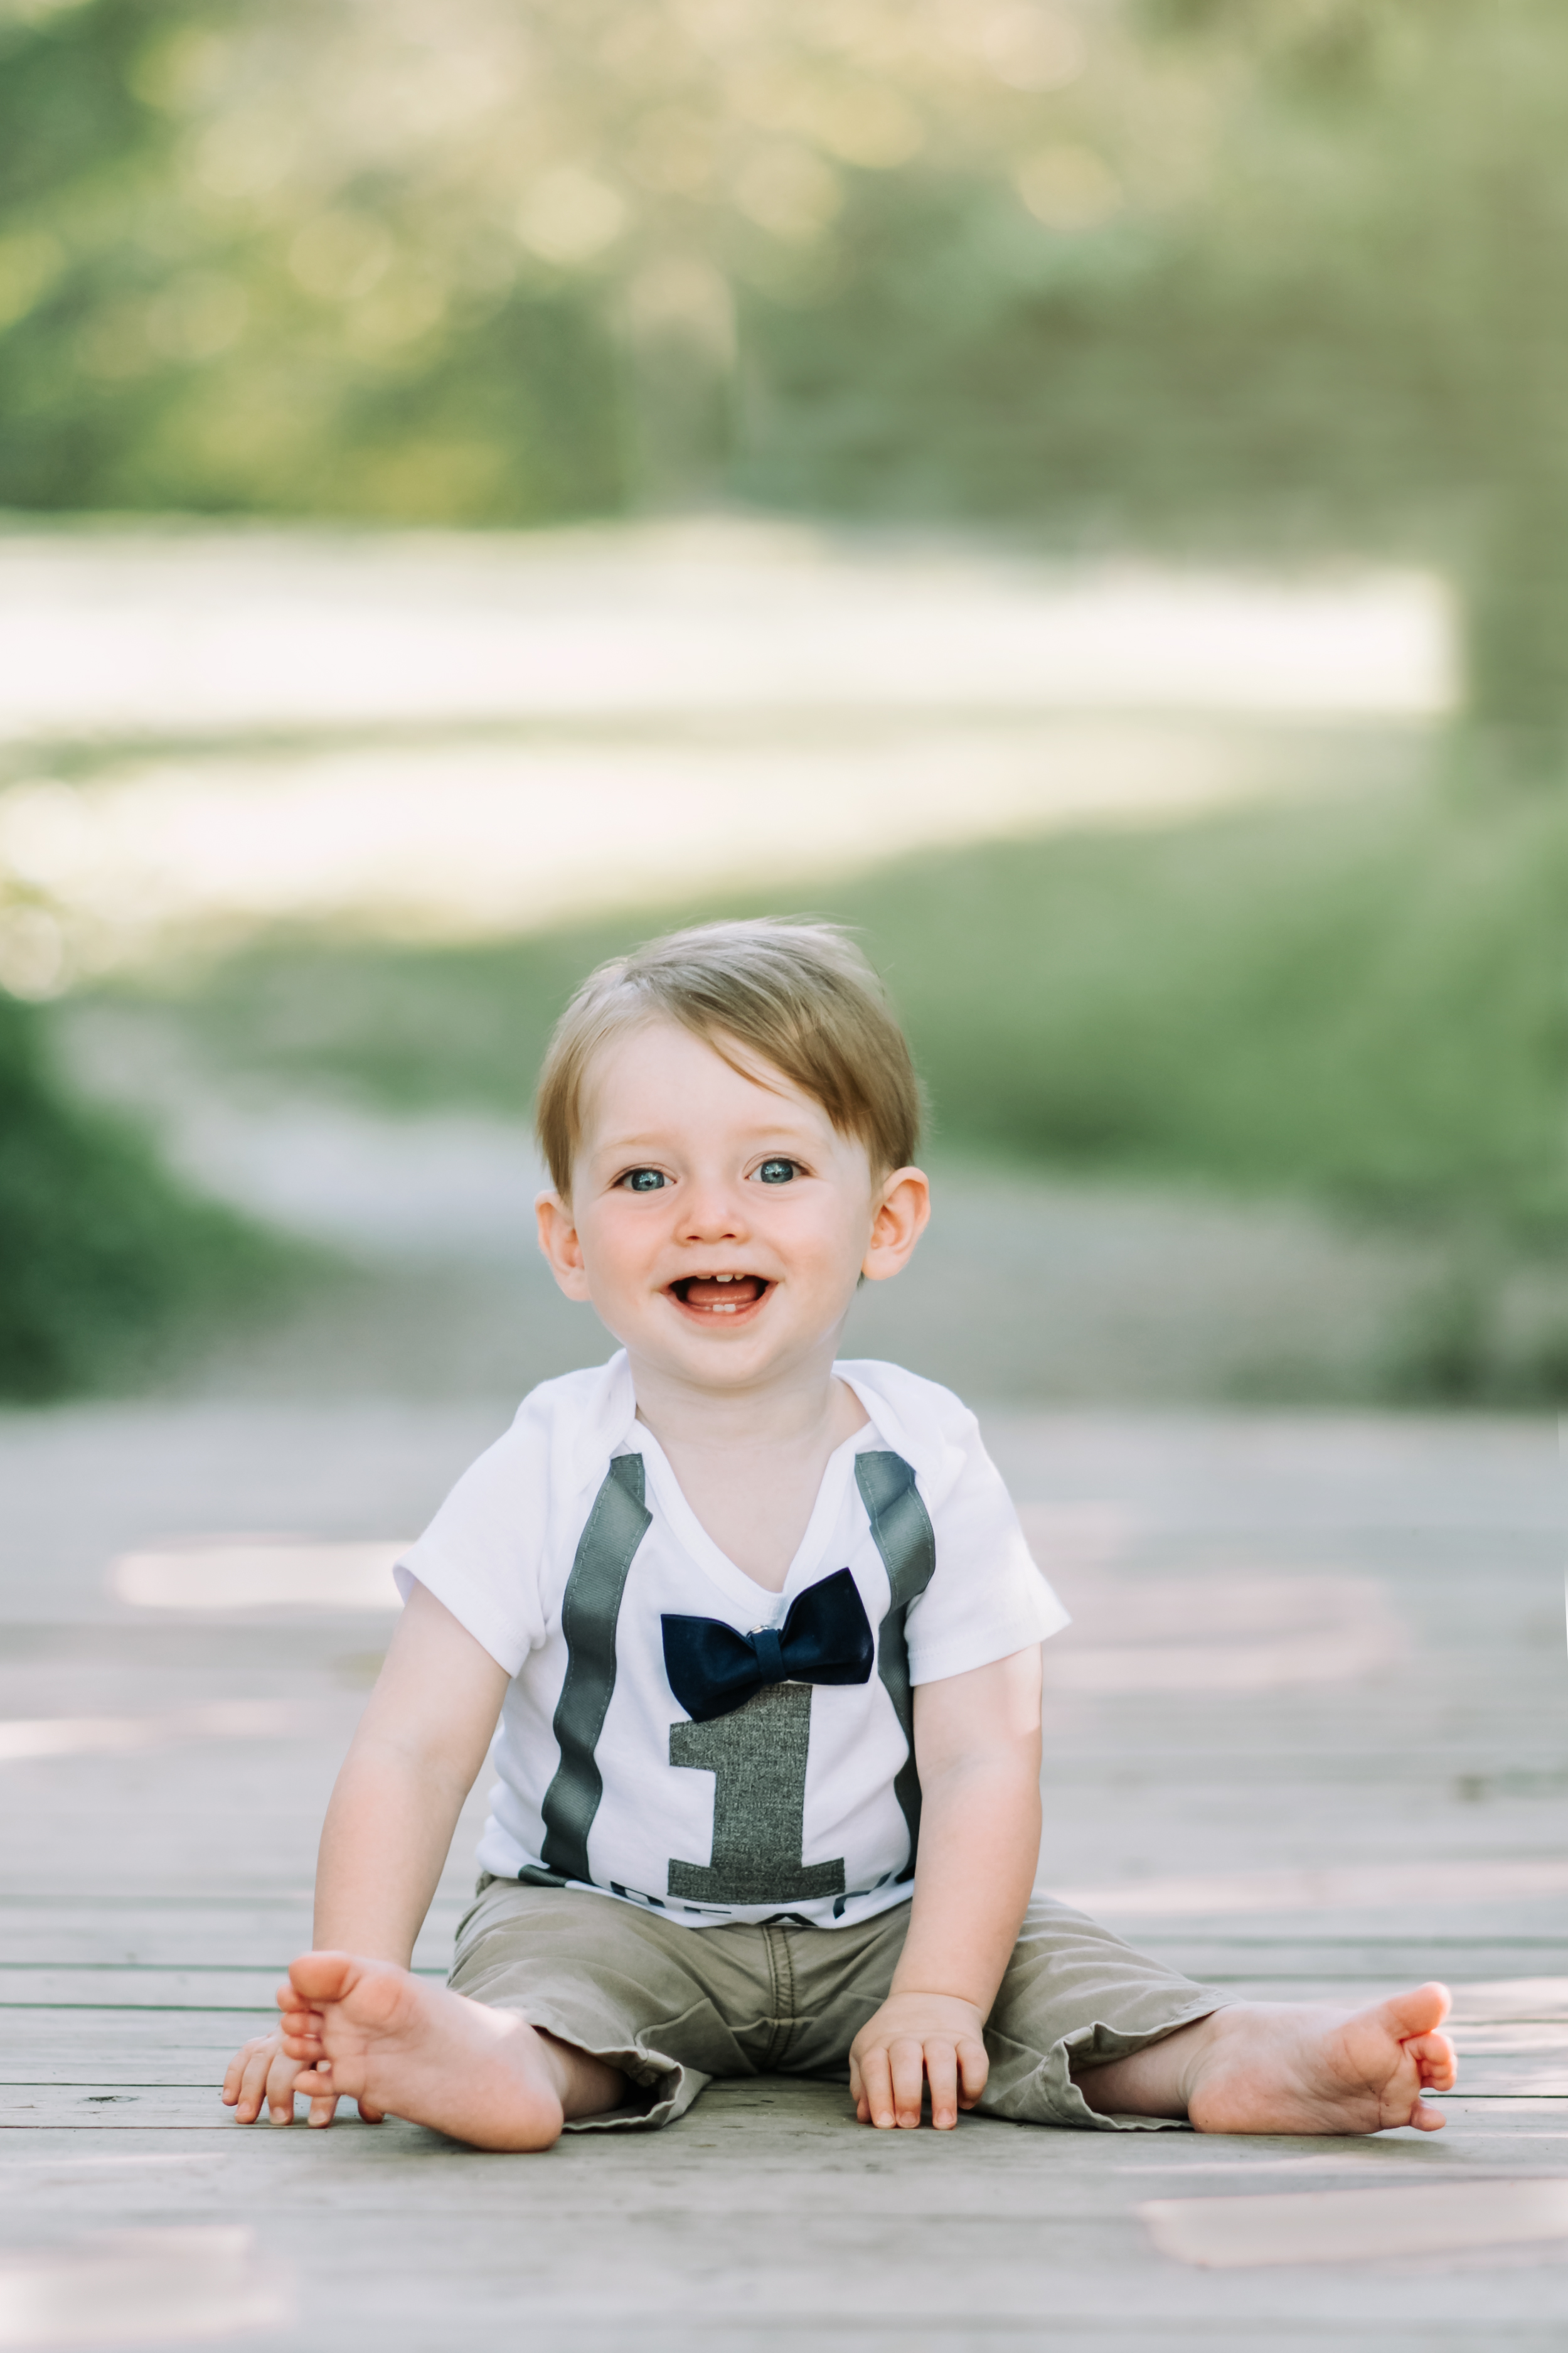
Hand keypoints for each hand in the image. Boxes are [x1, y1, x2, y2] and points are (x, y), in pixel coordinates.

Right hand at [220, 2026, 380, 2128]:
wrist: (360, 1996)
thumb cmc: (370, 2031)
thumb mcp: (375, 2063)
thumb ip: (370, 2087)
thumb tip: (371, 2116)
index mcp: (342, 2031)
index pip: (328, 2062)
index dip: (323, 2094)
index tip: (318, 2122)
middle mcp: (312, 2029)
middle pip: (290, 2058)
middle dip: (282, 2090)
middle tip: (282, 2120)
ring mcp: (291, 2033)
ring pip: (266, 2053)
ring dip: (255, 2085)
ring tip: (247, 2117)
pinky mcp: (274, 2040)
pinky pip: (251, 2051)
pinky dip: (238, 2072)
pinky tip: (230, 2099)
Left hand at [849, 1991, 988, 2130]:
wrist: (932, 1996)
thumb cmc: (894, 2040)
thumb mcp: (870, 2053)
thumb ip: (864, 2085)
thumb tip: (864, 2117)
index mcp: (880, 2042)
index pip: (874, 2066)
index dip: (878, 2095)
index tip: (885, 2124)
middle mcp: (910, 2037)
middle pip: (906, 2061)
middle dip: (907, 2095)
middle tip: (909, 2125)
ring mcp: (941, 2037)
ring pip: (942, 2060)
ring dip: (943, 2093)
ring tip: (943, 2123)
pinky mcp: (968, 2040)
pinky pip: (975, 2059)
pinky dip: (974, 2083)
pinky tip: (966, 2102)